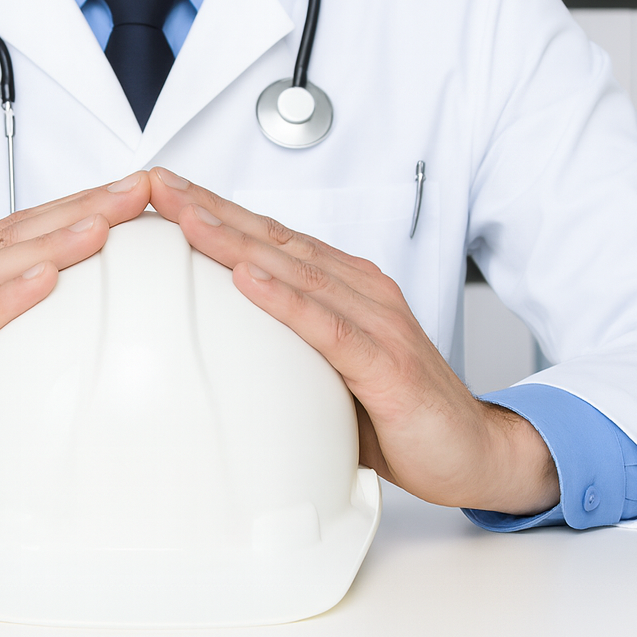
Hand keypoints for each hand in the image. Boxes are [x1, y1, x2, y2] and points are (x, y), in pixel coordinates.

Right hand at [0, 172, 153, 514]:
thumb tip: (76, 337)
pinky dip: (5, 298)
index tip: (130, 191)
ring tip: (102, 224)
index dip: (74, 206)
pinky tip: (43, 281)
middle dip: (78, 209)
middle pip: (13, 234)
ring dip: (50, 241)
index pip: (17, 230)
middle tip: (135, 190)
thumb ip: (2, 335)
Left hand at [146, 167, 558, 515]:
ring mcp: (376, 322)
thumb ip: (285, 350)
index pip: (270, 238)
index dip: (217, 210)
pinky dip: (284, 300)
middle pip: (274, 240)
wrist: (476, 451)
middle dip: (212, 210)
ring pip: (295, 270)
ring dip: (236, 241)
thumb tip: (218, 357)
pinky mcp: (386, 363)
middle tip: (159, 186)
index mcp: (344, 287)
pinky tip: (246, 280)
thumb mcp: (330, 371)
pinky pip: (327, 326)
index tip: (166, 190)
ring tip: (188, 219)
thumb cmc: (401, 412)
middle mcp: (360, 290)